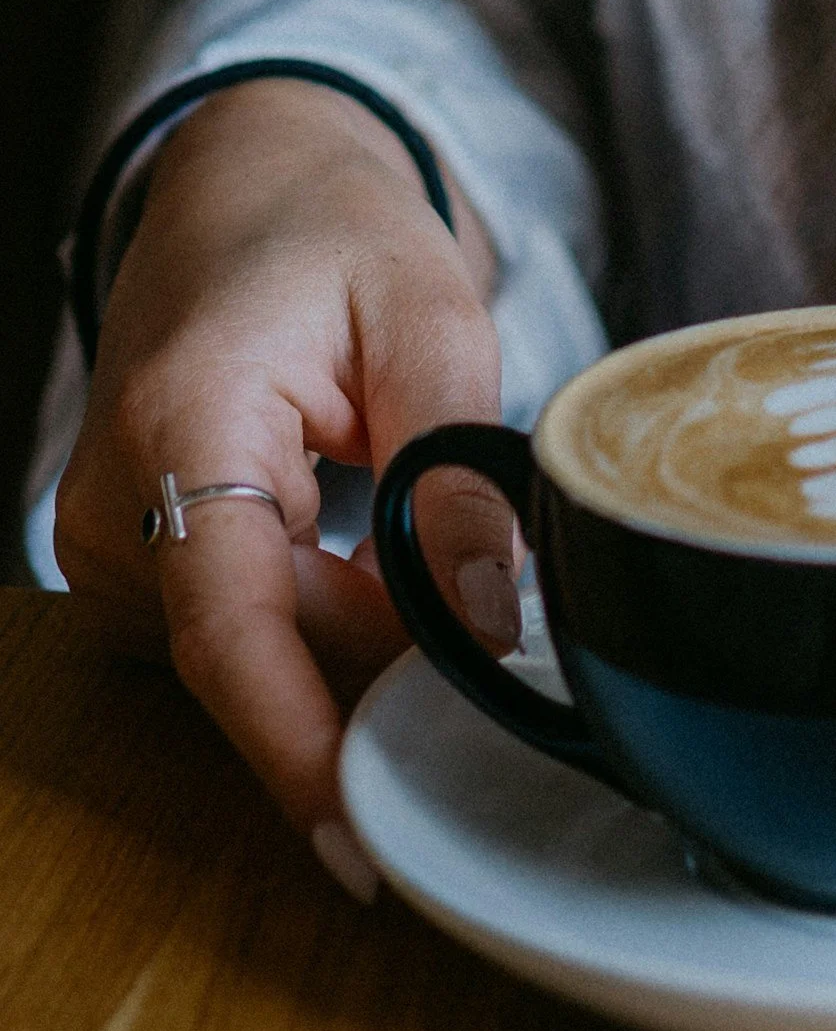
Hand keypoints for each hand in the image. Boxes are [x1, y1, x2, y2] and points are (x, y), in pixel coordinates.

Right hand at [53, 80, 510, 890]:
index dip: (296, 747)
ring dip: (369, 643)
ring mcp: (119, 538)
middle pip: (268, 654)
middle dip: (390, 683)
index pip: (229, 629)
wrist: (245, 186)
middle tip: (521, 689)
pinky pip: (253, 628)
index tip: (362, 844)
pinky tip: (407, 596)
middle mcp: (120, 502)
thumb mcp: (428, 313)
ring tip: (463, 602)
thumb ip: (455, 463)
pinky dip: (339, 624)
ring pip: (266, 652)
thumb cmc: (334, 234)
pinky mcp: (146, 557)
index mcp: (182, 426)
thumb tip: (490, 620)